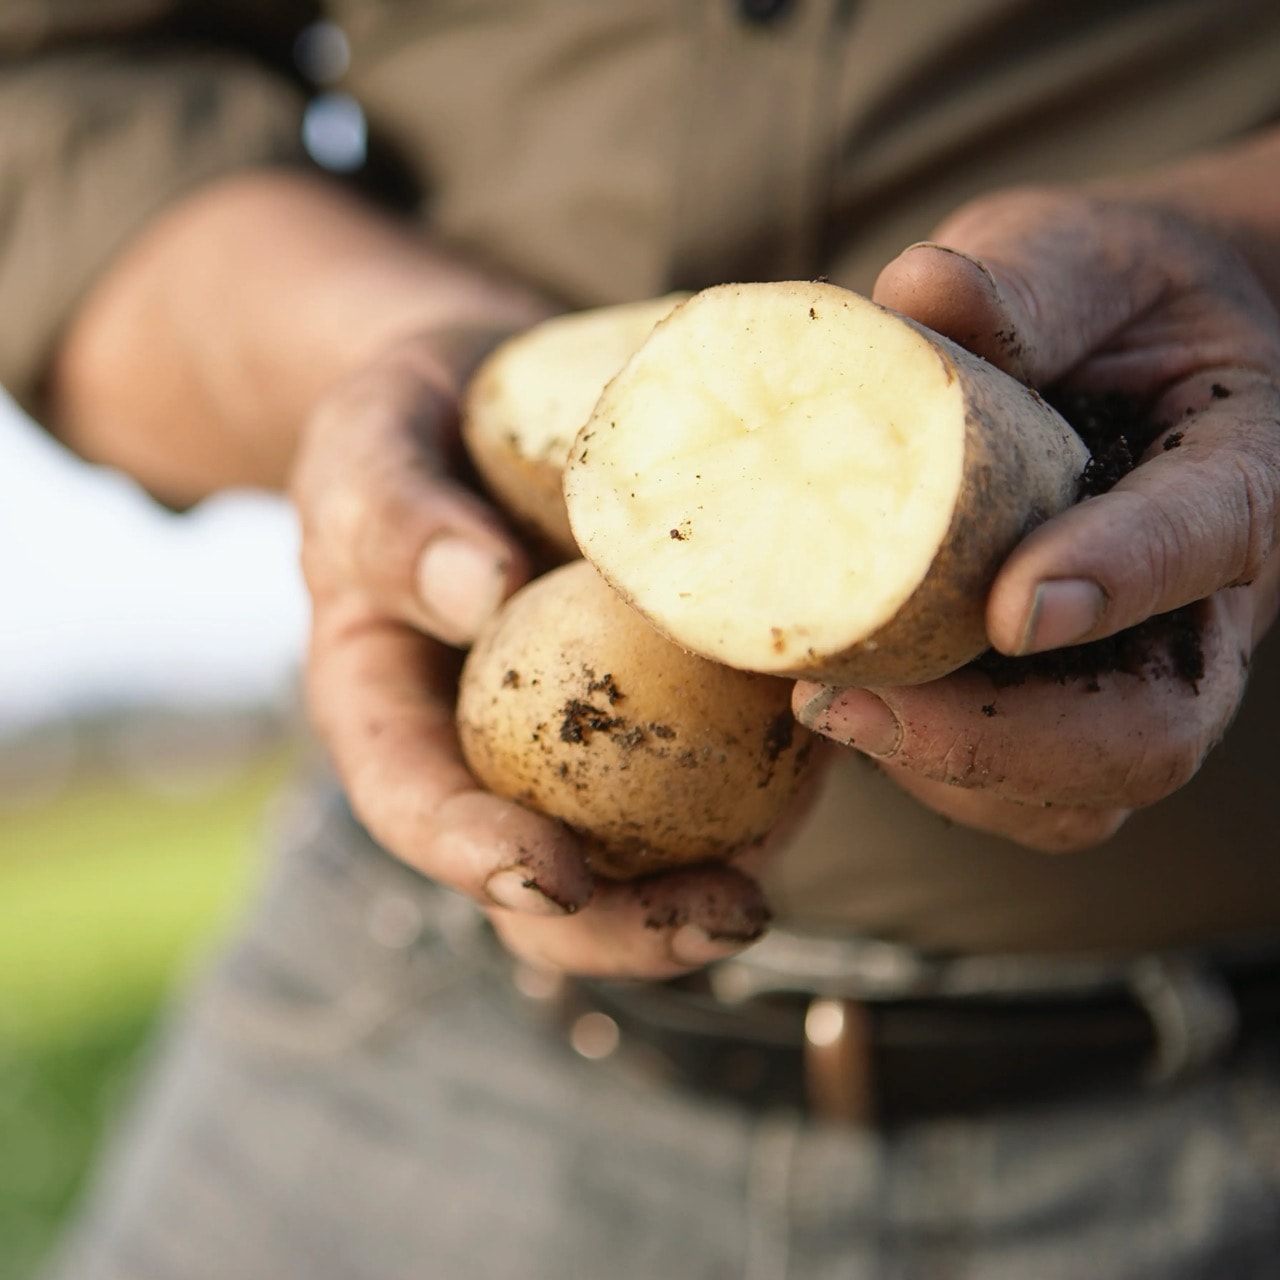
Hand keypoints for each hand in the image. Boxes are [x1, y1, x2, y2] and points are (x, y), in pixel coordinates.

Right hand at [292, 330, 771, 976]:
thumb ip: (391, 515)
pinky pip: (713, 772)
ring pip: (630, 859)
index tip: (547, 872)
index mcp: (393, 708)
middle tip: (707, 915)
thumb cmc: (409, 421)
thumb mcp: (367, 444)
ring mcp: (583, 739)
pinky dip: (764, 794)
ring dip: (694, 898)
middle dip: (616, 927)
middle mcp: (490, 747)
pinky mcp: (668, 702)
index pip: (415, 805)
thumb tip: (482, 590)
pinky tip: (815, 776)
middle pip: (535, 881)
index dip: (473, 858)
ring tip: (756, 897)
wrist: (492, 397)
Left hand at [796, 188, 1279, 850]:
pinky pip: (1011, 791)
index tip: (1012, 606)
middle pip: (1148, 737)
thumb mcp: (1084, 256)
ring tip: (824, 702)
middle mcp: (1197, 608)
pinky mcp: (1057, 706)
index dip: (1120, 578)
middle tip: (843, 703)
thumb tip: (917, 291)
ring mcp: (1128, 672)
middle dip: (997, 741)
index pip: (1210, 537)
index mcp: (1238, 473)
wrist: (1137, 357)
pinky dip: (922, 768)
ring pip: (1075, 797)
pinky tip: (837, 701)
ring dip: (943, 771)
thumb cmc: (1111, 301)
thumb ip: (1024, 279)